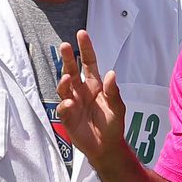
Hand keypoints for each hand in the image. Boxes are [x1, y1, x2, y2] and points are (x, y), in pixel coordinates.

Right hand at [56, 30, 131, 169]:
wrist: (107, 147)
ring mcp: (73, 103)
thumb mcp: (117, 108)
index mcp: (94, 85)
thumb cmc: (112, 125)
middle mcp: (81, 91)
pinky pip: (63, 108)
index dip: (85, 49)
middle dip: (67, 58)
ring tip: (68, 77)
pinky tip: (70, 104)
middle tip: (64, 45)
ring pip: (64, 87)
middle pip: (71, 70)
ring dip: (64, 81)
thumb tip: (110, 73)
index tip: (81, 33)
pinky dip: (65, 105)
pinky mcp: (67, 117)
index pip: (88, 63)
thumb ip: (113, 92)